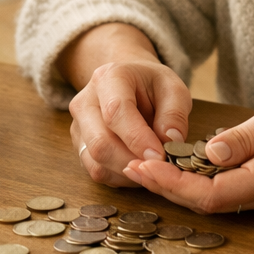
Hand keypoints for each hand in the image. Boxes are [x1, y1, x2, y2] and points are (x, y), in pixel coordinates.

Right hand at [69, 58, 192, 187]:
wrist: (129, 83)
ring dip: (128, 171)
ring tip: (151, 163)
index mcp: (109, 77)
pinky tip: (137, 165)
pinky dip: (120, 176)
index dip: (138, 138)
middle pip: (101, 143)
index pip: (116, 111)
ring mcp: (79, 125)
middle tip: (159, 165)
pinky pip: (97, 171)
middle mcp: (86, 101)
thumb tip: (171, 142)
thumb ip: (174, 113)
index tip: (160, 155)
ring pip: (97, 162)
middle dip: (133, 161)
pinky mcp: (80, 146)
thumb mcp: (172, 88)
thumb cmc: (151, 85)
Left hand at [123, 84, 253, 212]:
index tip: (144, 167)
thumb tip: (208, 152)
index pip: (212, 194)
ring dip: (179, 184)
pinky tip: (180, 162)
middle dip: (167, 186)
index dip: (173, 184)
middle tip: (131, 166)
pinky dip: (199, 178)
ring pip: (215, 197)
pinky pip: (227, 187)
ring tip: (145, 164)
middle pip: (207, 201)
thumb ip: (245, 136)